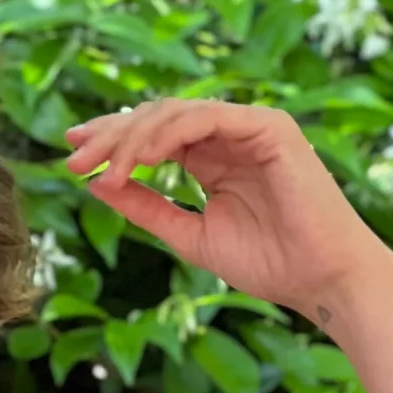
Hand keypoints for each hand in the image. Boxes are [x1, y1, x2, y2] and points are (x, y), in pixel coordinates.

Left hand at [63, 95, 389, 318]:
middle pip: (157, 118)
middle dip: (111, 135)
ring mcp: (250, 126)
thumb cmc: (269, 264)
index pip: (154, 136)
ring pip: (176, 113)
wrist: (320, 279)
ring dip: (132, 138)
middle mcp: (229, 135)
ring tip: (102, 168)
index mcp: (213, 157)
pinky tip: (139, 158)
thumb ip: (148, 209)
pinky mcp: (269, 126)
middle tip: (72, 157)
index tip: (72, 157)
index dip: (112, 141)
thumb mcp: (190, 237)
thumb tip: (97, 187)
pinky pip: (207, 118)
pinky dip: (168, 135)